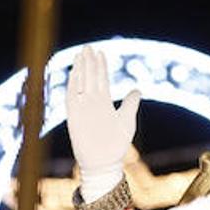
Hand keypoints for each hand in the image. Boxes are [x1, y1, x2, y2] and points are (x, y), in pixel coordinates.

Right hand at [67, 46, 139, 192]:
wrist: (103, 163)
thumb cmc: (116, 144)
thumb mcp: (127, 120)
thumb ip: (131, 104)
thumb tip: (138, 89)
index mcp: (105, 103)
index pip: (102, 79)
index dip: (101, 66)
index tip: (101, 52)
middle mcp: (92, 103)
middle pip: (90, 77)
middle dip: (89, 62)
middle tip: (88, 47)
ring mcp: (83, 108)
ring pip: (81, 83)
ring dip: (81, 69)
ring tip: (81, 54)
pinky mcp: (74, 115)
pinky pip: (72, 96)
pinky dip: (73, 84)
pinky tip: (74, 72)